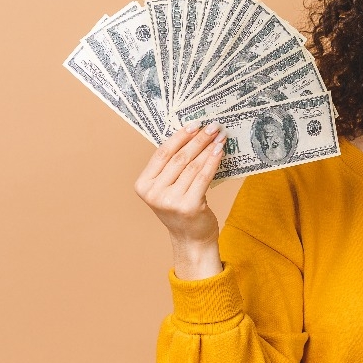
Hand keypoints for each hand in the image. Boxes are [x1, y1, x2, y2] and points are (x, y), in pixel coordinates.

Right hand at [133, 121, 226, 245]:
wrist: (190, 239)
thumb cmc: (181, 209)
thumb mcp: (168, 187)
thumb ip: (171, 167)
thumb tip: (192, 134)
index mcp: (143, 185)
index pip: (162, 153)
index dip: (180, 136)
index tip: (195, 124)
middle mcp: (153, 193)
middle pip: (178, 158)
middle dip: (198, 140)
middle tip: (212, 127)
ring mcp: (170, 201)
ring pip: (192, 166)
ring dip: (208, 148)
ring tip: (219, 137)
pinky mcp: (188, 206)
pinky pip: (203, 177)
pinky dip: (212, 162)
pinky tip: (220, 152)